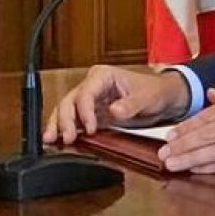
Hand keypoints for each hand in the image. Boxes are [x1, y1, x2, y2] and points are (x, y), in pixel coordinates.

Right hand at [44, 64, 190, 145]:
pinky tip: (57, 140)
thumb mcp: (148, 97)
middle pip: (70, 101)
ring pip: (66, 110)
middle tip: (67, 138)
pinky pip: (73, 120)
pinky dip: (65, 129)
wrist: (164, 99)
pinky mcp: (91, 113)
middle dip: (65, 120)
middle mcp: (92, 85)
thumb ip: (131, 104)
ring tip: (51, 140)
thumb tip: (113, 111)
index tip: (90, 128)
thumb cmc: (156, 92)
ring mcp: (90, 99)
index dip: (84, 112)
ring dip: (58, 125)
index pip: (86, 93)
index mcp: (103, 76)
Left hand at [159, 89, 214, 173]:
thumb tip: (213, 96)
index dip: (190, 127)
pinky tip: (199, 172)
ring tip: (173, 166)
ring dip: (193, 160)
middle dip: (185, 146)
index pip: (213, 115)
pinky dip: (214, 169)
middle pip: (211, 135)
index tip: (171, 135)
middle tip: (164, 155)